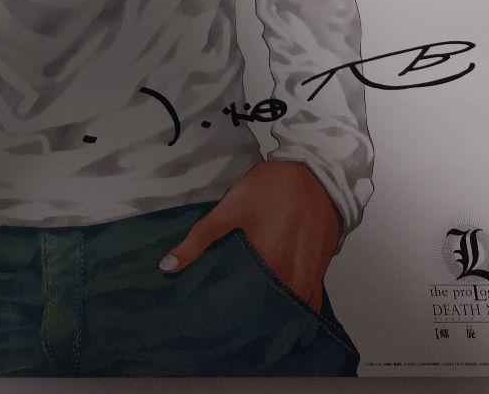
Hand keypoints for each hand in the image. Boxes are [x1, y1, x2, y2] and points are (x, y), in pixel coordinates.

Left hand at [159, 161, 341, 310]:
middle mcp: (295, 282)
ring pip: (289, 306)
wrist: (317, 173)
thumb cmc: (271, 189)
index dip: (230, 312)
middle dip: (251, 314)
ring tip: (250, 307)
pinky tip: (276, 295)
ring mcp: (311, 279)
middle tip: (228, 312)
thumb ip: (199, 239)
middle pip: (269, 310)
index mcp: (271, 269)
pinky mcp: (321, 273)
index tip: (214, 314)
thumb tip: (167, 266)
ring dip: (273, 310)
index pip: (246, 306)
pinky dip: (293, 301)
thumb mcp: (230, 209)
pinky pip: (308, 298)